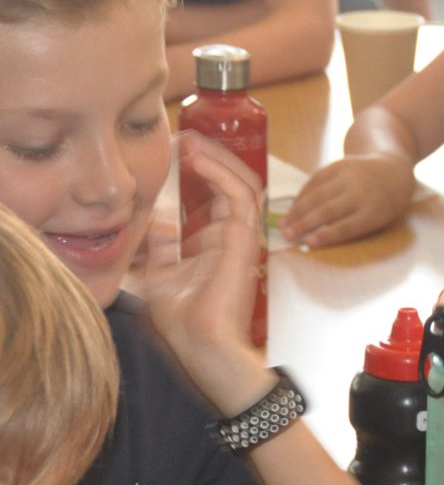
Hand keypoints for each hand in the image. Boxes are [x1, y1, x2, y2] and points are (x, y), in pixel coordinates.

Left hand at [143, 133, 269, 408]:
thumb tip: (159, 220)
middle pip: (232, 186)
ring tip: (193, 142)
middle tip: (188, 138)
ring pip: (241, 185)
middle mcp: (231, 240)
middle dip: (212, 158)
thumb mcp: (160, 275)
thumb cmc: (183, 322)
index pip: (215, 198)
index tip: (178, 152)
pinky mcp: (243, 241)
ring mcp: (240, 240)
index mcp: (215, 246)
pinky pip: (239, 197)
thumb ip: (161, 246)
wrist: (199, 346)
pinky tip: (199, 160)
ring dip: (217, 160)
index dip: (201, 172)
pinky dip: (220, 174)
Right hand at [278, 153, 414, 248]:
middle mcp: (360, 192)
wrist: (393, 170)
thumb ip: (353, 228)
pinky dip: (302, 194)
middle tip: (286, 236)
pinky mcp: (339, 164)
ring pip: (318, 194)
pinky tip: (292, 207)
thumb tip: (316, 237)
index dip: (327, 235)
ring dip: (297, 210)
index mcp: (375, 212)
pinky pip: (316, 180)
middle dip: (305, 223)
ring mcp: (349, 176)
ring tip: (283, 224)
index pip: (347, 227)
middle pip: (328, 210)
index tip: (308, 243)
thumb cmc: (384, 206)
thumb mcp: (379, 221)